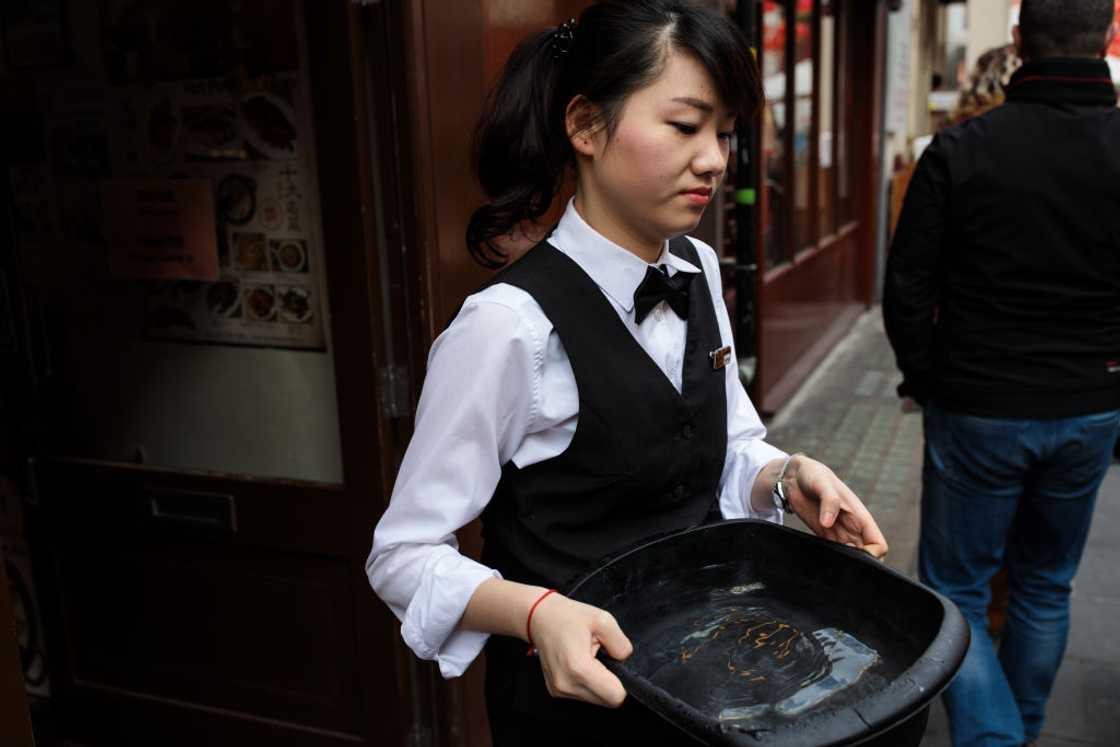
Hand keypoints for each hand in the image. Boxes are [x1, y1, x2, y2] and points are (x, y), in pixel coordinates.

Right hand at [528, 593, 632, 707]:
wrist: (540, 617)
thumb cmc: (568, 616)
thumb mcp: (603, 620)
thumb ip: (621, 644)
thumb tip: (624, 661)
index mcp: (578, 667)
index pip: (615, 696)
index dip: (623, 681)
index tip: (615, 663)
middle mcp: (566, 684)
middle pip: (607, 701)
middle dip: (611, 681)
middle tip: (600, 656)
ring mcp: (559, 690)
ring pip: (596, 699)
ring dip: (599, 682)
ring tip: (589, 658)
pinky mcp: (556, 691)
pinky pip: (584, 695)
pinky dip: (588, 683)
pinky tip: (580, 664)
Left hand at [783, 455, 888, 559]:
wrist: (794, 477)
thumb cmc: (813, 475)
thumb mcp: (822, 483)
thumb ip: (829, 501)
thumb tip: (827, 524)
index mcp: (860, 516)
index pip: (878, 544)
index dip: (873, 555)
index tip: (855, 556)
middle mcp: (852, 528)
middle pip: (867, 556)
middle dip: (859, 563)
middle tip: (841, 561)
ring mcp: (838, 533)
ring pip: (851, 557)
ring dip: (845, 563)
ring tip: (831, 560)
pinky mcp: (823, 536)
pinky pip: (834, 553)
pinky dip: (832, 559)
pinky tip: (822, 558)